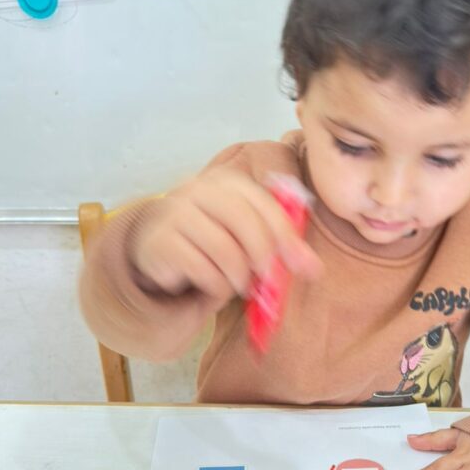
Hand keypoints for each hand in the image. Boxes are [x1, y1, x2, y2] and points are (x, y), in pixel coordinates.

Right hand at [132, 168, 321, 302]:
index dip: (287, 236)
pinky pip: (201, 268)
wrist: (155, 250)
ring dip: (239, 276)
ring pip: (224, 249)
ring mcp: (175, 213)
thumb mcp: (243, 236)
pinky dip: (216, 286)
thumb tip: (314, 268)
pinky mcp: (160, 241)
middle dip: (264, 257)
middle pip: (245, 222)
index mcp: (226, 182)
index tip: (303, 266)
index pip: (264, 204)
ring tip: (239, 285)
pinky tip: (214, 288)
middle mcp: (198, 190)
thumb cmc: (208, 243)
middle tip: (269, 281)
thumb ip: (276, 244)